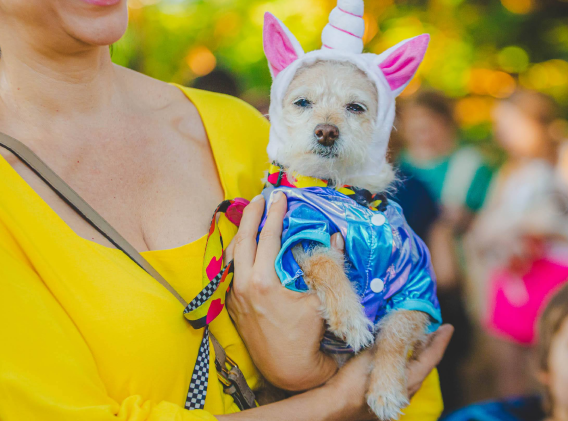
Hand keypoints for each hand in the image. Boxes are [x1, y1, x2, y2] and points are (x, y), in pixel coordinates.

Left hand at [226, 192, 337, 390]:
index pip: (268, 237)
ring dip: (241, 233)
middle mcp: (243, 286)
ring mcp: (235, 297)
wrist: (289, 371)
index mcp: (263, 281)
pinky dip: (238, 254)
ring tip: (252, 217)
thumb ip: (327, 267)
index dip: (276, 213)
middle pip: (243, 239)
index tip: (281, 196)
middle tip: (262, 197)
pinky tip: (245, 249)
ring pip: (232, 255)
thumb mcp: (321, 300)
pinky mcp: (233, 306)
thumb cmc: (307, 337)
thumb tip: (336, 238)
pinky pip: (231, 272)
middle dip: (252, 214)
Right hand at [324, 324, 454, 419]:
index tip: (448, 327)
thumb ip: (386, 342)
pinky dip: (404, 363)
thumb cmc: (354, 381)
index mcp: (410, 379)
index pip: (432, 357)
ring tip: (415, 339)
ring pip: (413, 372)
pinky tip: (396, 357)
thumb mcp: (372, 354)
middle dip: (429, 346)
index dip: (441, 340)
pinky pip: (402, 377)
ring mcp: (398, 396)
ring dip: (416, 354)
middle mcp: (409, 390)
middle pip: (425, 364)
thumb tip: (394, 327)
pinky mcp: (387, 398)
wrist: (336, 406)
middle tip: (432, 329)